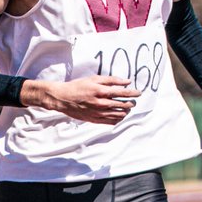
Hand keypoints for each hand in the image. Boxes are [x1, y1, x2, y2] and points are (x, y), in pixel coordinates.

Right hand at [22, 75, 140, 125]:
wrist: (63, 98)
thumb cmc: (78, 86)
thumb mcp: (93, 79)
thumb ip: (111, 80)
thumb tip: (126, 82)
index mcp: (101, 91)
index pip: (122, 93)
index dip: (132, 93)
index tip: (139, 93)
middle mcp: (101, 103)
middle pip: (121, 105)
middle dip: (130, 103)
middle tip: (134, 101)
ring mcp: (97, 113)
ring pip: (117, 115)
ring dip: (125, 112)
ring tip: (127, 109)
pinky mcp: (93, 119)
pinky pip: (109, 122)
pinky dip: (116, 119)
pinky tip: (119, 117)